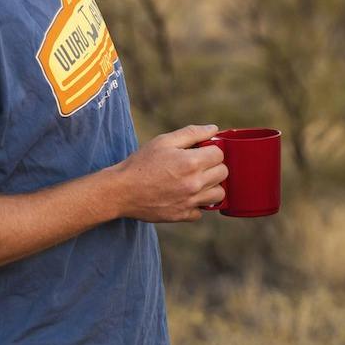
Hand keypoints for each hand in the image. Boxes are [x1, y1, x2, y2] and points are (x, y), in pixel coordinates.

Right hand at [113, 124, 227, 222]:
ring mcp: (190, 202)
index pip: (220, 154)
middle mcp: (194, 184)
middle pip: (223, 173)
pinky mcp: (182, 215)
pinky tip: (185, 196)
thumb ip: (191, 133)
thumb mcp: (164, 141)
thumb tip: (213, 129)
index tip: (202, 151)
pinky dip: (197, 204)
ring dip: (211, 186)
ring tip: (196, 181)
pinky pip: (201, 211)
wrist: (121, 191)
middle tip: (199, 165)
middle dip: (214, 166)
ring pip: (219, 195)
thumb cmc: (141, 163)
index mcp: (191, 163)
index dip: (212, 150)